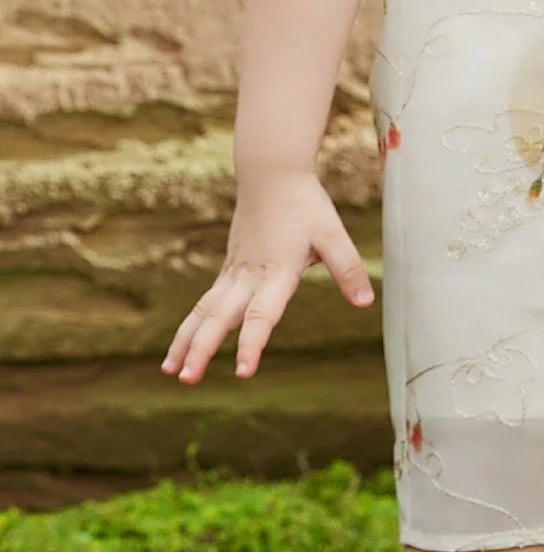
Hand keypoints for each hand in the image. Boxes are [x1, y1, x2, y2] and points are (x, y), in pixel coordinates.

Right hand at [159, 171, 375, 384]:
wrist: (271, 172)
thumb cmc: (304, 203)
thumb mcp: (333, 234)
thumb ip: (347, 269)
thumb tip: (365, 302)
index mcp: (276, 271)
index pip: (263, 315)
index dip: (252, 344)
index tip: (243, 372)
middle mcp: (249, 275)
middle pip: (220, 316)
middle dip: (202, 349)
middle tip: (187, 379)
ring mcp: (235, 270)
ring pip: (205, 310)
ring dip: (186, 340)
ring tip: (170, 371)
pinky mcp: (230, 267)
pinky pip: (207, 300)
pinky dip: (192, 323)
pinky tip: (183, 344)